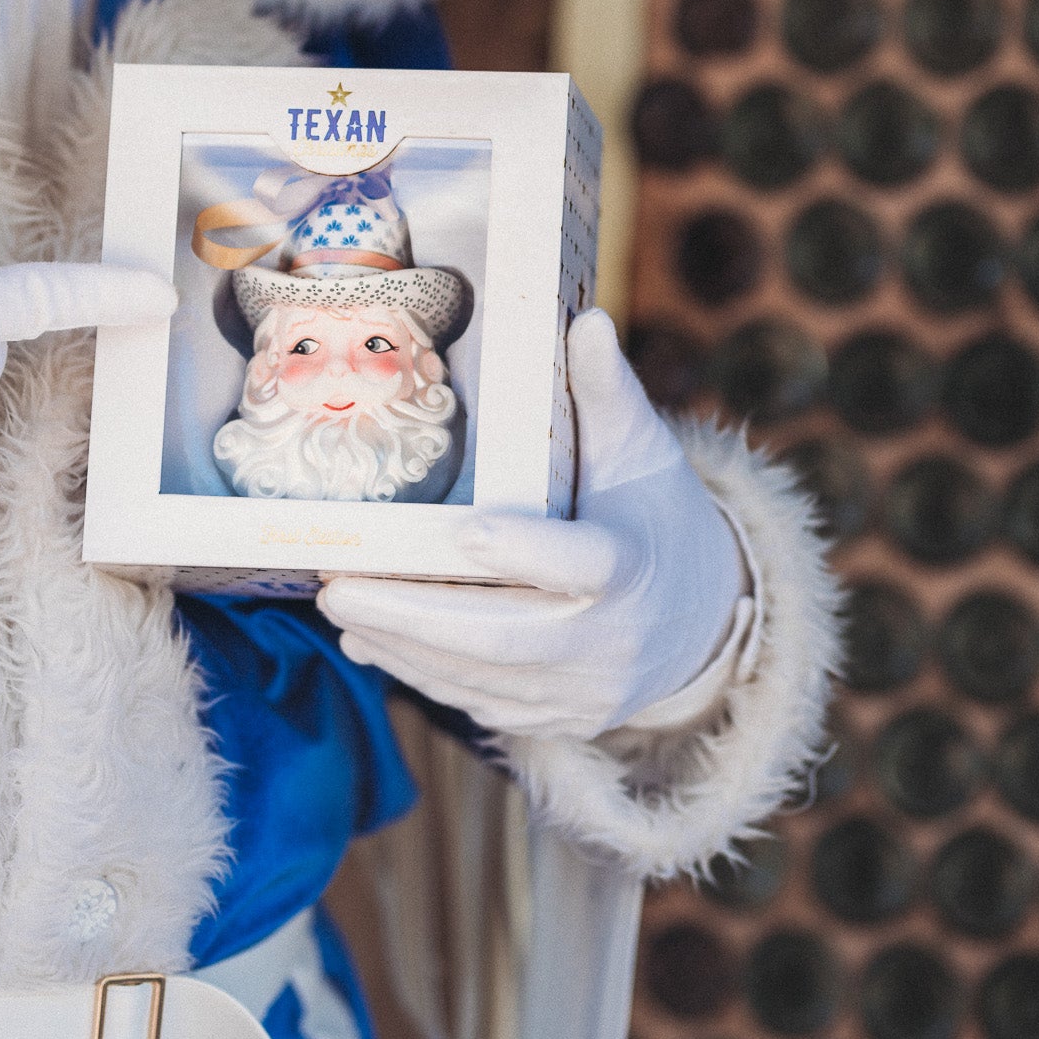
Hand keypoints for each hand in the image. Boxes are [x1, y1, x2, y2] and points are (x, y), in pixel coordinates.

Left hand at [317, 310, 744, 738]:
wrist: (701, 619)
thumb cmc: (654, 517)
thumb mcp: (641, 452)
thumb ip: (607, 391)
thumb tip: (585, 319)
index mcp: (633, 567)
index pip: (582, 564)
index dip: (526, 553)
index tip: (466, 531)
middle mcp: (610, 642)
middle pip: (504, 637)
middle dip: (412, 616)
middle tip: (337, 586)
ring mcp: (582, 692)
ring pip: (479, 678)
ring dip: (401, 647)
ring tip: (337, 607)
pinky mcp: (556, 720)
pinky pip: (479, 702)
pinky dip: (420, 673)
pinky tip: (370, 641)